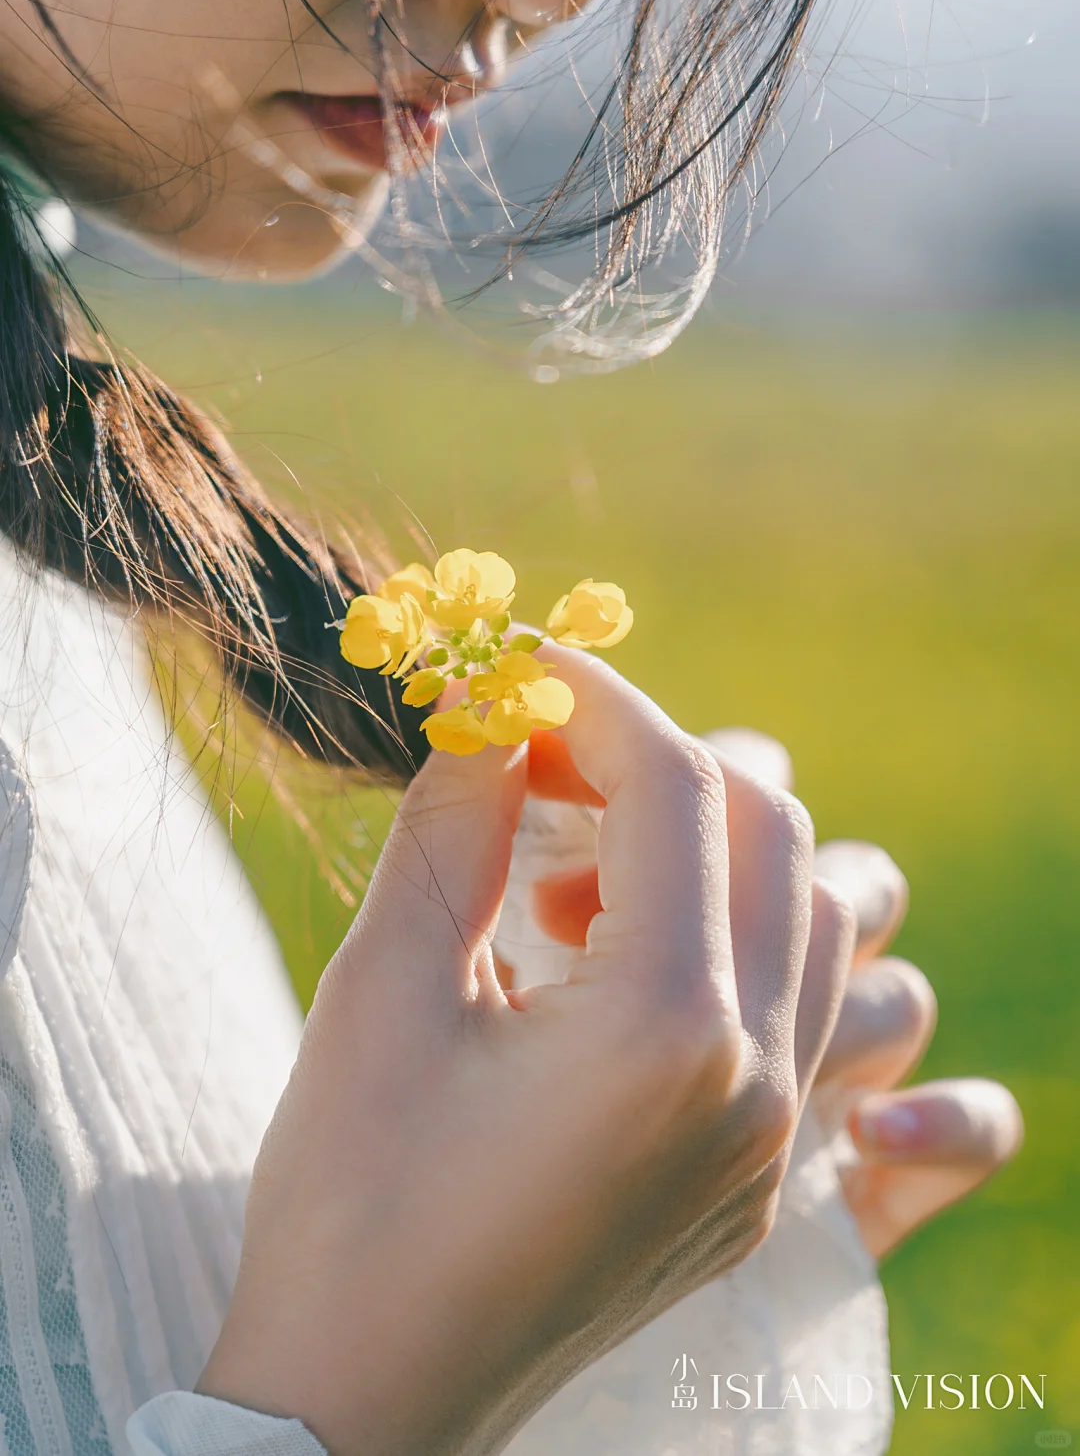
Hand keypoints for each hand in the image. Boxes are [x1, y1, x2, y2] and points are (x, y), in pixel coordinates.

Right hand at [198, 653, 852, 1455]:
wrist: (371, 1402)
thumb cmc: (352, 1199)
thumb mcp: (384, 989)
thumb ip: (454, 820)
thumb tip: (494, 706)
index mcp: (667, 1030)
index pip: (673, 786)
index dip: (590, 697)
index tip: (513, 668)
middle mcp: (755, 1080)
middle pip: (772, 833)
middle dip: (656, 762)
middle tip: (536, 766)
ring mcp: (769, 1138)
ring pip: (808, 914)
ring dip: (703, 851)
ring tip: (567, 884)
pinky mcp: (753, 1177)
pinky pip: (795, 1004)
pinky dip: (720, 938)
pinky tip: (601, 967)